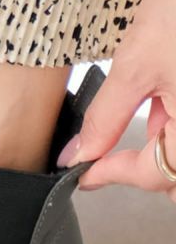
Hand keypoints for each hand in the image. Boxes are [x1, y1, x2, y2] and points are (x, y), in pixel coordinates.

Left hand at [57, 0, 175, 202]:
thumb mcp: (136, 66)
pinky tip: (161, 104)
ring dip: (163, 149)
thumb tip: (79, 154)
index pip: (153, 175)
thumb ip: (106, 119)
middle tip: (108, 160)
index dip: (111, 176)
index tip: (81, 174)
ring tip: (137, 124)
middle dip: (148, 172)